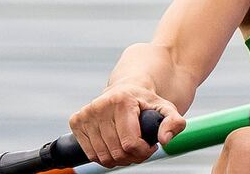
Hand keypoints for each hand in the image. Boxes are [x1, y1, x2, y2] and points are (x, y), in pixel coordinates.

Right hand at [68, 84, 184, 167]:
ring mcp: (85, 113)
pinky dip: (104, 157)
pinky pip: (89, 154)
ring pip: (102, 156)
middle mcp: (100, 105)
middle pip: (116, 152)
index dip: (143, 152)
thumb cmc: (147, 101)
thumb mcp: (167, 108)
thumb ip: (174, 122)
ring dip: (118, 160)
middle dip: (132, 157)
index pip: (130, 143)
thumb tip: (164, 140)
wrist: (127, 88)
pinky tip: (115, 146)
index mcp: (121, 100)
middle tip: (141, 150)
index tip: (151, 147)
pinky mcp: (76, 121)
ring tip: (129, 148)